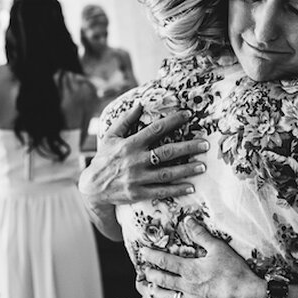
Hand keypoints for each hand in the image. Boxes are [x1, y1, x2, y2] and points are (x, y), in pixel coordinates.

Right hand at [78, 104, 208, 208]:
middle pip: (167, 152)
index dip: (173, 121)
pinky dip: (176, 190)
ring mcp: (137, 178)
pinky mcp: (138, 193)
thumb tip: (139, 104)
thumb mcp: (111, 136)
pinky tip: (191, 187)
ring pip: (167, 173)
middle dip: (188, 147)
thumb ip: (125, 120)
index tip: (188, 115)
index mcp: (130, 144)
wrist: (92, 187)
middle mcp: (135, 160)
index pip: (156, 129)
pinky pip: (161, 192)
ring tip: (202, 166)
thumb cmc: (104, 158)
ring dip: (186, 170)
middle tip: (205, 144)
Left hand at [141, 216, 265, 297]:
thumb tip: (188, 221)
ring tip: (151, 289)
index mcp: (190, 269)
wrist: (246, 297)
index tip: (143, 252)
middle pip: (163, 281)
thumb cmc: (233, 272)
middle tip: (145, 271)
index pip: (165, 261)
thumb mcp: (218, 248)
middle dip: (152, 275)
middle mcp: (187, 286)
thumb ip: (201, 235)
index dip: (152, 256)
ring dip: (158, 293)